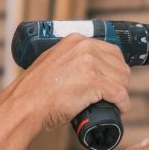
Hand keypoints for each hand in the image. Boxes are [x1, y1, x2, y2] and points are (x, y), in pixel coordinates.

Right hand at [4, 35, 131, 135]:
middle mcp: (84, 47)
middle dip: (121, 82)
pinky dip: (123, 104)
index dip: (116, 69)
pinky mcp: (92, 81)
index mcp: (75, 40)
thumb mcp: (53, 63)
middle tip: (114, 96)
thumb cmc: (36, 91)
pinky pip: (119, 93)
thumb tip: (83, 71)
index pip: (111, 51)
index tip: (114, 81)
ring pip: (122, 79)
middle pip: (120, 64)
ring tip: (114, 104)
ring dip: (122, 93)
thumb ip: (69, 60)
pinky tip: (120, 109)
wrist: (25, 104)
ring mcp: (89, 63)